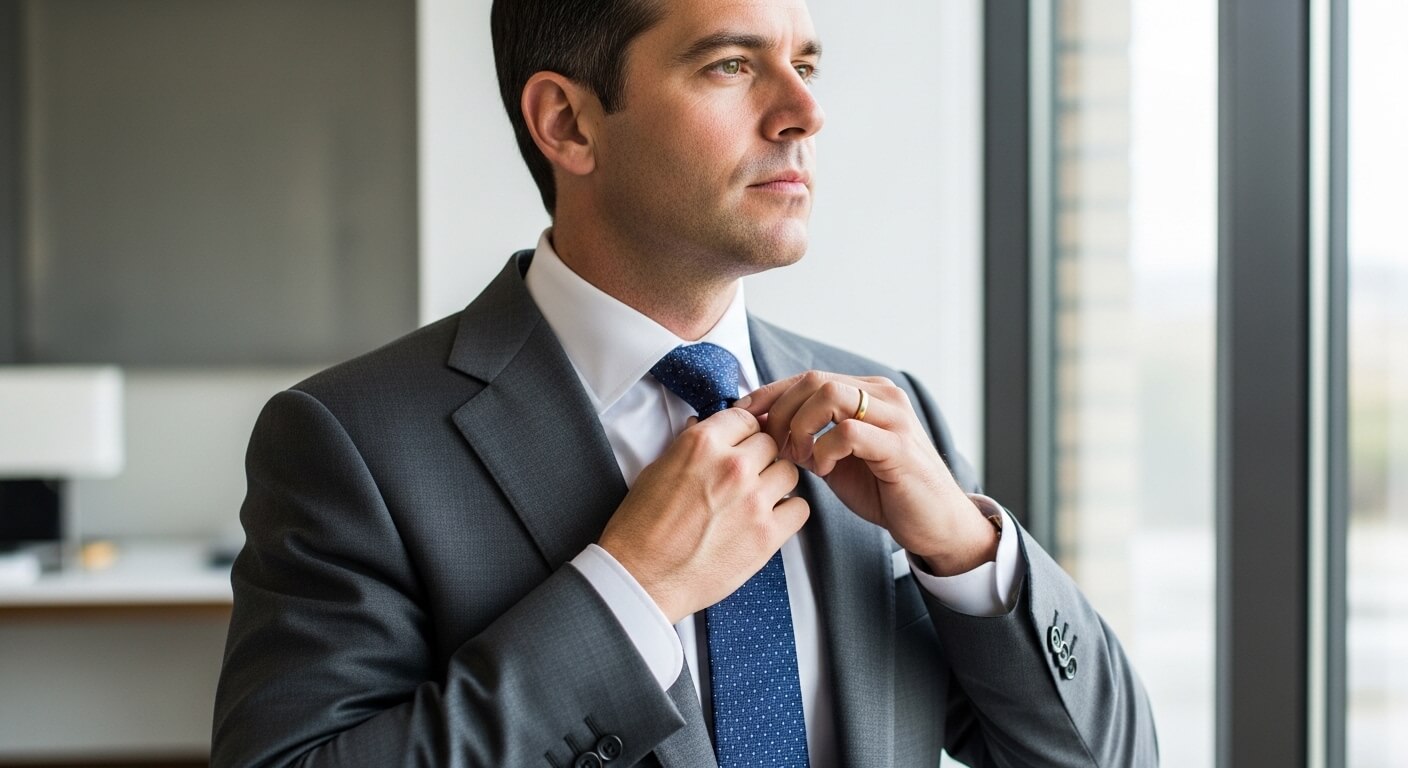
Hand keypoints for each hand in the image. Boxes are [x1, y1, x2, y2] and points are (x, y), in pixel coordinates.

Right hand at [597, 408, 809, 622]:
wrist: (642, 576)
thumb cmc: (641, 527)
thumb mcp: (656, 470)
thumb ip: (687, 446)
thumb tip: (701, 427)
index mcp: (702, 444)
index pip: (746, 418)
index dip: (744, 433)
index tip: (742, 445)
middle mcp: (732, 467)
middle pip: (770, 444)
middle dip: (759, 458)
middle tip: (744, 478)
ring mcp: (753, 500)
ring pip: (789, 473)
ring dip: (775, 483)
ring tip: (756, 500)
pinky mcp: (767, 534)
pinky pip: (799, 508)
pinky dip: (788, 513)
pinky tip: (768, 521)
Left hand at [738, 371, 994, 575]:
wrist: (935, 523)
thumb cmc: (885, 491)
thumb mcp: (837, 458)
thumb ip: (808, 438)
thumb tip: (762, 427)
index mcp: (866, 392)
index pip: (806, 378)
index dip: (768, 394)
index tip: (742, 417)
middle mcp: (882, 395)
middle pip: (813, 379)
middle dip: (780, 412)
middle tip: (773, 447)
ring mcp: (893, 417)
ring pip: (829, 395)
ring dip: (801, 426)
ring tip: (800, 457)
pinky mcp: (898, 446)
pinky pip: (848, 432)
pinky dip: (824, 450)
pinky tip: (824, 470)